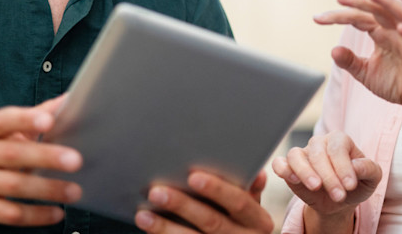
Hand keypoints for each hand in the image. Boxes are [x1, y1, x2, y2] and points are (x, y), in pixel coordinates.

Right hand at [0, 95, 82, 228]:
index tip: (49, 121)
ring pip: (14, 186)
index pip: (3, 121)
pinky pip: (11, 213)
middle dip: (46, 157)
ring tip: (75, 191)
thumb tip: (67, 100)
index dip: (25, 120)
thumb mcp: (3, 132)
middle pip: (12, 154)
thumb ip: (35, 115)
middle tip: (76, 160)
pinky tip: (58, 213)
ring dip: (48, 189)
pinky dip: (37, 215)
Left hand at [135, 170, 272, 233]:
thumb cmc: (243, 223)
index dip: (217, 190)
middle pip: (212, 222)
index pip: (239, 203)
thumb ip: (250, 192)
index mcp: (258, 221)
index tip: (193, 177)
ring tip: (143, 214)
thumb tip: (256, 174)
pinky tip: (149, 226)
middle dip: (183, 206)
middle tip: (157, 191)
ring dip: (165, 227)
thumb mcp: (253, 209)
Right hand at [272, 132, 381, 217]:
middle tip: (338, 196)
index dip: (343, 166)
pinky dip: (283, 169)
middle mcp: (319, 143)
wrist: (340, 200)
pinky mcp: (289, 167)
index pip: (338, 147)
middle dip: (329, 176)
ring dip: (305, 172)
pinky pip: (279, 163)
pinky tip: (293, 180)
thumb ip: (369, 169)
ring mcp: (303, 154)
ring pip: (296, 155)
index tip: (350, 186)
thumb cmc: (356, 185)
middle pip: (318, 153)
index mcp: (340, 140)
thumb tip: (357, 166)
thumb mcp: (371, 179)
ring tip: (316, 187)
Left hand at [314, 0, 401, 117]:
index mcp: (382, 34)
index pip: (359, 19)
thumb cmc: (397, 84)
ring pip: (401, 14)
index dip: (339, 16)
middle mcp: (395, 31)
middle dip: (358, 3)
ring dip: (387, 3)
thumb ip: (350, 61)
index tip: (317, 18)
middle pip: (377, 10)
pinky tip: (399, 28)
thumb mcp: (366, 74)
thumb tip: (332, 49)